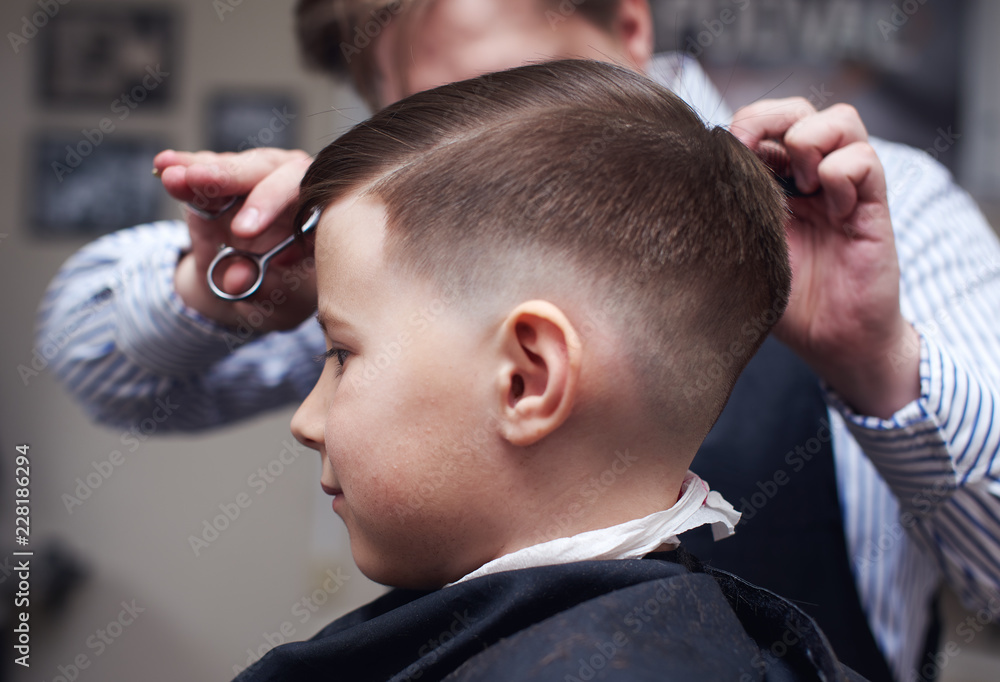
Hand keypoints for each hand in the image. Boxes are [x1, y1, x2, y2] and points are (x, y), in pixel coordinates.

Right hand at [154, 148, 316, 330]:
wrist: (253, 287)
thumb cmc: (285, 293)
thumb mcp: (280, 304)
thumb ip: (264, 292)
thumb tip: (236, 281)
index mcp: (322, 214)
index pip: (309, 196)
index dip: (274, 208)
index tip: (243, 231)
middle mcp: (296, 187)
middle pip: (272, 171)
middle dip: (233, 177)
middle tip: (200, 182)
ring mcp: (260, 178)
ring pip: (236, 167)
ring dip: (202, 170)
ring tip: (173, 175)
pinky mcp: (224, 177)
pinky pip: (206, 168)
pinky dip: (184, 166)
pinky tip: (164, 165)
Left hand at [730, 99, 919, 418]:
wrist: (832, 341)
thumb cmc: (784, 302)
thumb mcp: (742, 254)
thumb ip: (727, 215)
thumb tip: (694, 177)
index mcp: (774, 184)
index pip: (760, 126)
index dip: (742, 127)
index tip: (721, 154)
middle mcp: (810, 178)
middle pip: (797, 110)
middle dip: (770, 117)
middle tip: (750, 147)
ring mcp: (843, 187)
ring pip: (840, 119)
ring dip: (811, 138)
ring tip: (803, 180)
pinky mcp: (873, 204)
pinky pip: (865, 160)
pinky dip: (843, 171)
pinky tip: (832, 208)